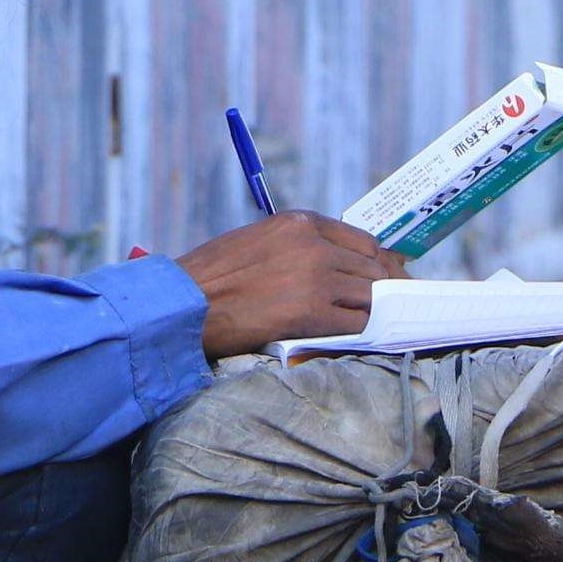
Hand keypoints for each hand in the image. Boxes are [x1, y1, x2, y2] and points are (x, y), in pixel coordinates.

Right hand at [177, 211, 406, 358]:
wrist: (184, 302)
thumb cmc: (210, 276)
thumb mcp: (258, 241)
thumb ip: (296, 247)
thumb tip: (332, 266)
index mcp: (300, 223)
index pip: (363, 242)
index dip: (374, 265)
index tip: (378, 280)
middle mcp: (313, 245)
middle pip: (371, 270)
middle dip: (376, 291)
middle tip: (376, 310)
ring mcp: (315, 278)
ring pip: (369, 297)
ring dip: (365, 313)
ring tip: (358, 325)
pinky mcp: (311, 312)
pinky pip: (356, 324)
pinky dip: (355, 333)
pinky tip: (344, 338)